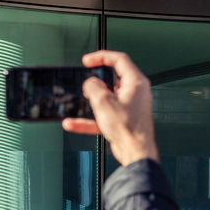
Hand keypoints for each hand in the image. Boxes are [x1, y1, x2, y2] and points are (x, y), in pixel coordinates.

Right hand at [63, 50, 157, 165]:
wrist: (136, 153)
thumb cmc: (128, 129)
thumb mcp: (103, 101)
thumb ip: (93, 86)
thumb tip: (91, 84)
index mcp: (136, 82)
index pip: (119, 60)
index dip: (101, 57)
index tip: (88, 60)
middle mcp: (136, 93)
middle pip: (113, 79)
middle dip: (97, 81)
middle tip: (86, 82)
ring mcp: (131, 107)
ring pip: (107, 98)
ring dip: (93, 100)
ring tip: (82, 102)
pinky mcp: (124, 120)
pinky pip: (104, 115)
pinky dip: (90, 119)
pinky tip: (74, 123)